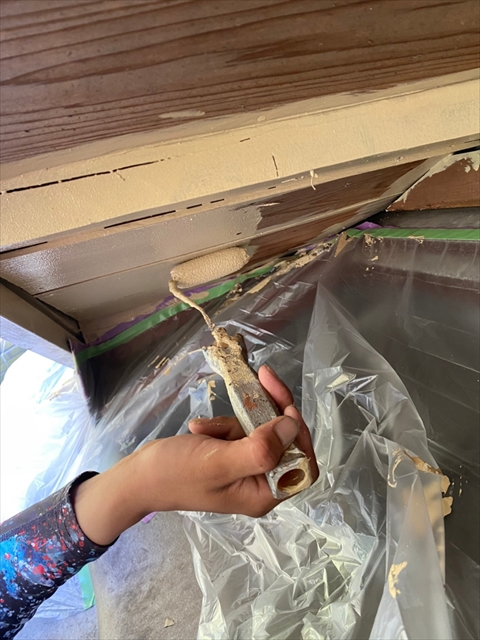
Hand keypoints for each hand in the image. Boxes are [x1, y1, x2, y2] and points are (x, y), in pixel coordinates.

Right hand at [73, 365, 317, 544]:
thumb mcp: (217, 462)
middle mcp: (260, 482)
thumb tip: (293, 425)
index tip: (284, 405)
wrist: (137, 476)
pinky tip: (200, 429)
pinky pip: (241, 430)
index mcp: (264, 494)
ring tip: (207, 428)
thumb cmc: (175, 473)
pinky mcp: (231, 454)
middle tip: (263, 376)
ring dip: (240, 418)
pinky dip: (224, 424)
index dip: (299, 433)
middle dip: (272, 411)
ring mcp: (245, 467)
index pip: (303, 462)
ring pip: (263, 429)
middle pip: (286, 440)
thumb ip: (259, 448)